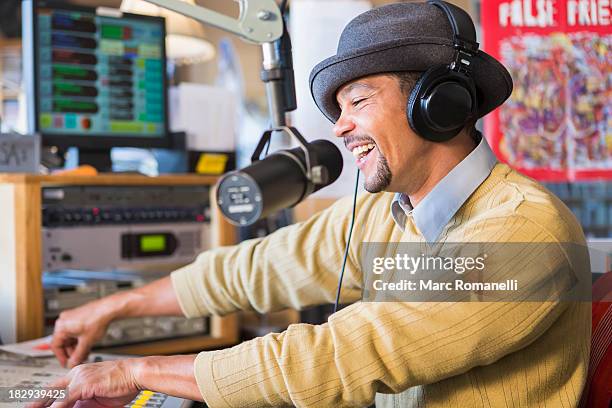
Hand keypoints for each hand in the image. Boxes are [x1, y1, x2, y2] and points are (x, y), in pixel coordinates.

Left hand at [26, 359, 140, 407]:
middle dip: (37, 402)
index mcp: (80, 374)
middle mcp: (76, 373)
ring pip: (55, 394)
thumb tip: (73, 407)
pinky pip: (65, 398)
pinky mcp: (84, 384)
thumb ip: (84, 402)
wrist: (136, 373)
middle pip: (50, 389)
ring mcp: (79, 377)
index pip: (56, 387)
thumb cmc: (123, 383)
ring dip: (44, 405)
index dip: (44, 398)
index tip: (36, 406)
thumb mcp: (99, 396)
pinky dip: (57, 407)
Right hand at [51, 299, 118, 367]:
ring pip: (70, 338)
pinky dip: (80, 340)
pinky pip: (75, 332)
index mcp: (61, 326)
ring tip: (85, 355)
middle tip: (78, 360)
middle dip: (72, 353)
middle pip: (63, 342)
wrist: (108, 309)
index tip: (67, 364)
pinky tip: (87, 346)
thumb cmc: (97, 320)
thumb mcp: (86, 342)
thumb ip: (78, 355)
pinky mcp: (79, 317)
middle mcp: (64, 321)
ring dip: (77, 347)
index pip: (56, 346)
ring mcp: (71, 318)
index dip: (62, 357)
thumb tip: (72, 364)